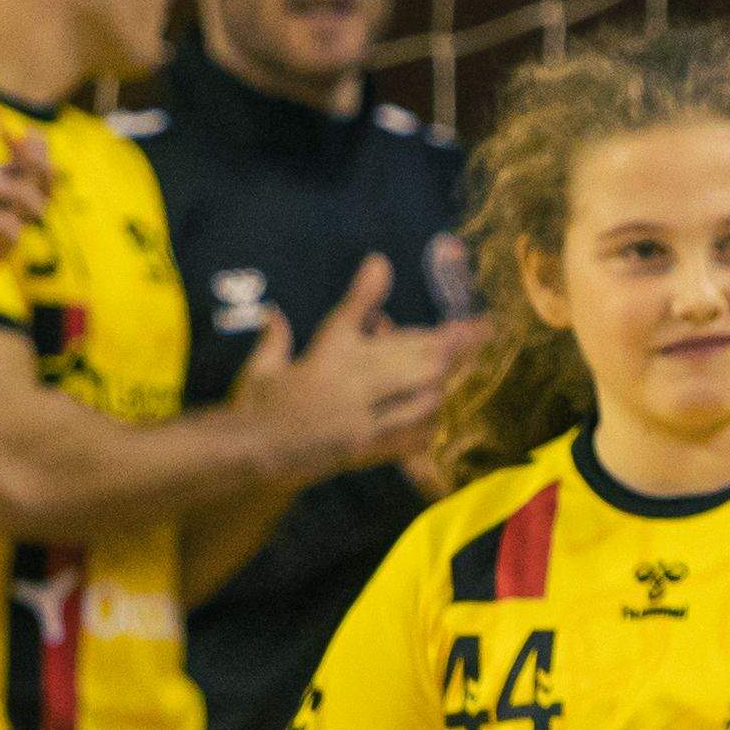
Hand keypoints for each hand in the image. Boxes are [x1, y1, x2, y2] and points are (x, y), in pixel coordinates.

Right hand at [248, 255, 463, 472]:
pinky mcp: (364, 449)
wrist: (247, 458)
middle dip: (452, 344)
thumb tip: (279, 314)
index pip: (355, 315)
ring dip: (441, 380)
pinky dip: (427, 423)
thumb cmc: (253, 409)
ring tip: (456, 366)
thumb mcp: (261, 367)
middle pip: (412, 358)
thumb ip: (276, 338)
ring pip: (419, 396)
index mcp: (324, 358)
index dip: (375, 290)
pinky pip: (409, 437)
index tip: (397, 271)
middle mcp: (349, 385)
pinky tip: (433, 413)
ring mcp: (361, 419)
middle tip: (481, 330)